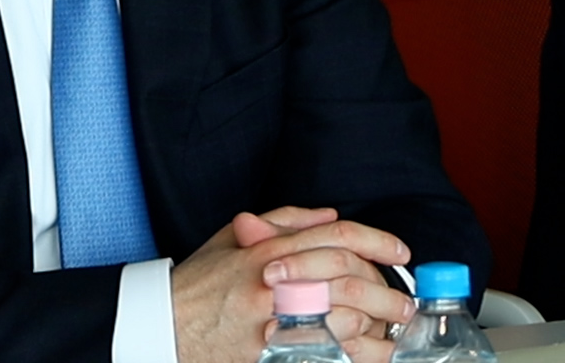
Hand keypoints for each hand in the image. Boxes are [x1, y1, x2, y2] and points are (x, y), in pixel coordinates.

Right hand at [171, 206, 413, 362]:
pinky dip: (347, 355)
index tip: (401, 253)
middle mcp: (271, 280)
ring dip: (374, 329)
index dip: (375, 240)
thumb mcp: (233, 237)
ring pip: (338, 320)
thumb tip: (329, 215)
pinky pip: (317, 354)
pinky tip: (364, 356)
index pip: (334, 235)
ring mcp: (267, 320)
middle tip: (406, 306)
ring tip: (393, 335)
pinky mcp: (264, 353)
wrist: (159, 323)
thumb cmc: (198, 282)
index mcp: (267, 248)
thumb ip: (283, 222)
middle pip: (345, 279)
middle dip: (385, 294)